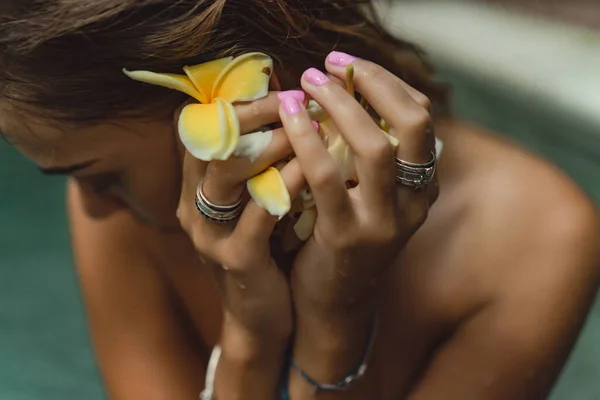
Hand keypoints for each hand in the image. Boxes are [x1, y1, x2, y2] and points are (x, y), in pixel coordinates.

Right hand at [175, 92, 304, 397]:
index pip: (202, 128)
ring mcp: (211, 236)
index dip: (237, 102)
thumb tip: (289, 105)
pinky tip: (310, 170)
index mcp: (196, 187)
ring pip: (226, 175)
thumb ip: (261, 160)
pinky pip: (257, 216)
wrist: (261, 317)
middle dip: (251, 115)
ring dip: (267, 145)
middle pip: (209, 143)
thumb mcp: (256, 199)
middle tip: (292, 99)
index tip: (278, 87)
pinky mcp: (236, 261)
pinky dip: (283, 186)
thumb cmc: (267, 247)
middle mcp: (194, 207)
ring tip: (303, 126)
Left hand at [278, 54, 437, 392]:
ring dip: (339, 105)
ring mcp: (384, 222)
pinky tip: (289, 119)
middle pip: (412, 125)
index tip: (349, 65)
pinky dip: (307, 141)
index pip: (421, 117)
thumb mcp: (366, 194)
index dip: (387, 83)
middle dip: (372, 84)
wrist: (332, 304)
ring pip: (374, 147)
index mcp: (421, 185)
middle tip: (329, 64)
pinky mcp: (346, 238)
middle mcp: (414, 202)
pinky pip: (327, 178)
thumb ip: (365, 153)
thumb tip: (342, 93)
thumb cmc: (342, 238)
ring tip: (304, 83)